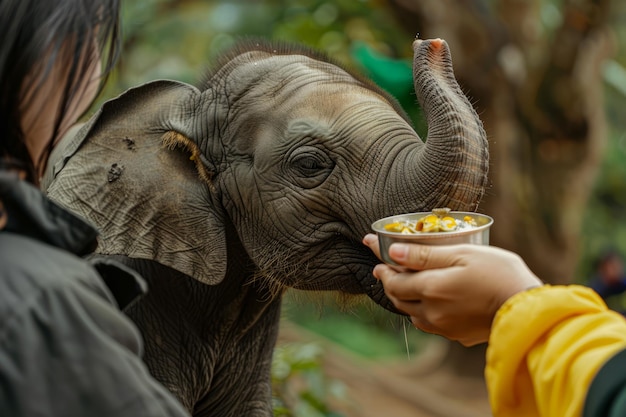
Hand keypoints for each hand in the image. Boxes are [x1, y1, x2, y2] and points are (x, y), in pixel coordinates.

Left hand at [362, 234, 542, 345]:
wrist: (528, 310)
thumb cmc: (499, 274)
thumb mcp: (462, 254)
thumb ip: (425, 254)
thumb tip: (392, 251)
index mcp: (431, 289)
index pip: (393, 280)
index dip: (382, 268)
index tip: (375, 256)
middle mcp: (431, 312)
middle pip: (398, 298)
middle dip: (389, 283)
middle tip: (386, 269)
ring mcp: (443, 327)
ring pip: (412, 313)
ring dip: (404, 298)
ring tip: (406, 284)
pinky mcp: (456, 336)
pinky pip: (429, 324)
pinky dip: (422, 311)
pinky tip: (430, 302)